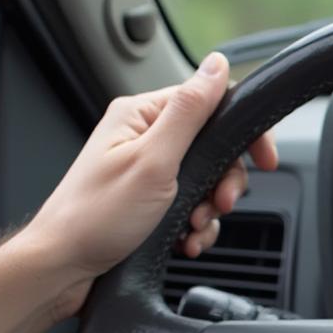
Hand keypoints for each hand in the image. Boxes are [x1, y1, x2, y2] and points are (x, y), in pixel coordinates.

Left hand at [31, 51, 277, 319]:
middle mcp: (147, 139)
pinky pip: (194, 208)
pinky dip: (197, 228)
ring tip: (192, 229)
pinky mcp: (153, 203)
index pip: (211, 104)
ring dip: (209, 212)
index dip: (244, 133)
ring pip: (208, 184)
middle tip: (218, 205)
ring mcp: (150, 172)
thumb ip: (190, 112)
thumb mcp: (153, 160)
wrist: (66, 267)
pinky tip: (186, 241)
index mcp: (143, 116)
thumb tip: (216, 65)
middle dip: (224, 183)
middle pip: (216, 149)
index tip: (265, 161)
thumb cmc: (97, 215)